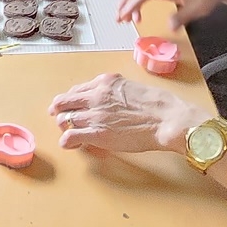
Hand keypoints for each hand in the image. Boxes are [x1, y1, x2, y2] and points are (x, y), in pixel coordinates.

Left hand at [48, 73, 208, 153]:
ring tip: (69, 133)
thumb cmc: (158, 105)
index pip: (77, 90)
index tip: (67, 104)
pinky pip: (70, 136)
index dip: (69, 99)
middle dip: (60, 111)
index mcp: (105, 83)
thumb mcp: (132, 87)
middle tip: (59, 118)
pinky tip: (70, 144)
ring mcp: (94, 115)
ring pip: (64, 119)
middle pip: (64, 102)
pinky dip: (67, 141)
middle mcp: (96, 96)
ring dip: (65, 127)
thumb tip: (111, 98)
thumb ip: (116, 90)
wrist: (167, 119)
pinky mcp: (96, 133)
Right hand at [115, 0, 226, 29]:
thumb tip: (170, 27)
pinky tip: (137, 14)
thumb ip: (182, 17)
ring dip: (128, 2)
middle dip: (124, 2)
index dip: (132, 3)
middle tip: (119, 19)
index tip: (123, 15)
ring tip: (125, 19)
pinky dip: (137, 1)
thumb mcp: (197, 8)